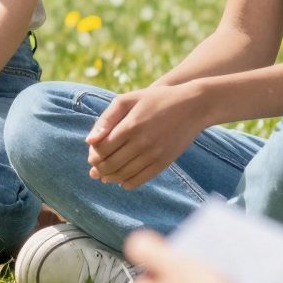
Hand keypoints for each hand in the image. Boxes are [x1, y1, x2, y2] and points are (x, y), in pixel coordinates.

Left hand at [86, 82, 204, 189]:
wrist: (192, 105)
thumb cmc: (156, 99)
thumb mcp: (129, 99)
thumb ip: (107, 118)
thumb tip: (89, 141)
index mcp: (130, 125)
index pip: (103, 148)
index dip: (94, 155)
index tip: (92, 156)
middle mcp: (142, 141)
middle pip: (112, 163)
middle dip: (100, 169)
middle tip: (94, 171)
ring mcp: (154, 153)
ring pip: (125, 174)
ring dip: (111, 178)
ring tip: (105, 177)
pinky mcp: (165, 161)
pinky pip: (142, 178)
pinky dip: (129, 183)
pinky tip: (123, 181)